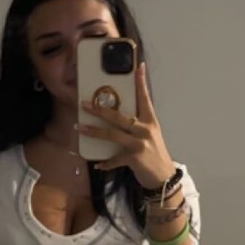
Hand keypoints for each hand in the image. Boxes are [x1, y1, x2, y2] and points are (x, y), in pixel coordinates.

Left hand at [79, 63, 175, 189]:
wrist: (164, 177)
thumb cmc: (154, 154)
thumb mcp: (150, 135)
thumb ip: (137, 125)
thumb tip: (117, 117)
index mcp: (150, 121)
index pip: (144, 98)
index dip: (141, 83)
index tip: (138, 67)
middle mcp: (145, 130)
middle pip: (119, 116)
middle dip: (100, 109)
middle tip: (84, 104)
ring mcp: (139, 144)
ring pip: (112, 134)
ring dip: (94, 131)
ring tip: (80, 127)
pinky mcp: (134, 158)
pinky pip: (115, 159)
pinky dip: (106, 162)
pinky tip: (98, 164)